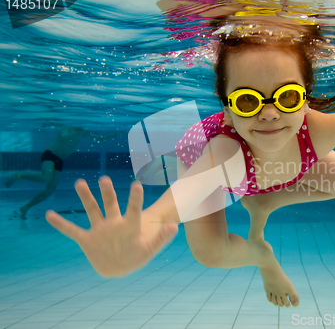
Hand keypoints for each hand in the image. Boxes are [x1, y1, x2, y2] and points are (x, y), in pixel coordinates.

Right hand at [45, 176, 177, 276]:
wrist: (120, 267)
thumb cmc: (137, 256)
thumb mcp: (151, 249)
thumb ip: (161, 239)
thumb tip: (174, 226)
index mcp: (129, 226)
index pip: (132, 209)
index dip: (135, 199)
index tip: (136, 184)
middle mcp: (113, 224)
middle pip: (109, 204)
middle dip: (107, 192)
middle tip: (104, 179)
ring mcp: (99, 231)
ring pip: (92, 210)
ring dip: (86, 198)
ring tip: (80, 182)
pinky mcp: (87, 240)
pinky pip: (72, 231)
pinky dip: (61, 224)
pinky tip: (49, 215)